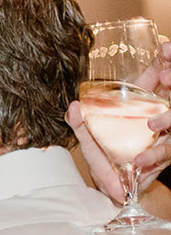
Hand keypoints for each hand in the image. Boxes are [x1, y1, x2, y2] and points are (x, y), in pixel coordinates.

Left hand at [69, 41, 170, 201]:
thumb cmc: (103, 158)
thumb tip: (72, 107)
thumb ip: (80, 123)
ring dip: (168, 119)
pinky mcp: (164, 154)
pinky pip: (166, 152)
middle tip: (167, 76)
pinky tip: (141, 159)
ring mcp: (164, 134)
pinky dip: (154, 155)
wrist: (112, 187)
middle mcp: (158, 115)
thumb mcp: (89, 139)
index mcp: (142, 104)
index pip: (158, 76)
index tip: (165, 47)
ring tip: (153, 124)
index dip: (164, 62)